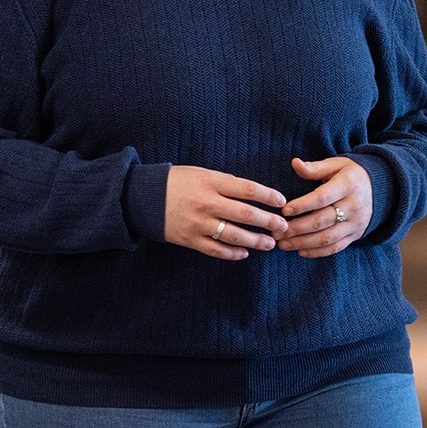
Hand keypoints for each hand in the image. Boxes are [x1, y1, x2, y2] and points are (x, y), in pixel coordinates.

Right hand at [164, 165, 288, 260]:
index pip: (247, 189)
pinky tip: (244, 253)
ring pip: (234, 235)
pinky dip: (232, 253)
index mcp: (210, 181)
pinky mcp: (189, 239)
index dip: (268, 196)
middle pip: (245, 214)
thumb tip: (254, 195)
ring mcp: (198, 223)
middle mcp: (206, 202)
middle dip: (268, 221)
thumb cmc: (176, 182)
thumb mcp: (200, 173)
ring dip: (255, 240)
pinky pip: (216, 250)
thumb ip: (225, 183)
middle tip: (283, 226)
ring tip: (269, 243)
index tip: (282, 201)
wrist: (143, 197)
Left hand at [275, 156, 371, 257]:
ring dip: (303, 243)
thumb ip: (314, 168)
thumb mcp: (335, 165)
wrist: (379, 188)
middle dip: (297, 228)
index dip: (303, 205)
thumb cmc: (349, 174)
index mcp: (347, 186)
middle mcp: (354, 207)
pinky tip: (301, 251)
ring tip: (283, 244)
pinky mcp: (355, 235)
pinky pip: (336, 247)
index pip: (322, 198)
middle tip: (277, 232)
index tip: (284, 210)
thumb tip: (295, 163)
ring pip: (328, 238)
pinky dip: (318, 252)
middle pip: (323, 221)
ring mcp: (356, 224)